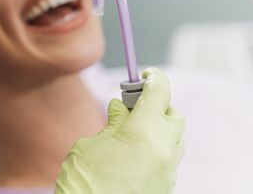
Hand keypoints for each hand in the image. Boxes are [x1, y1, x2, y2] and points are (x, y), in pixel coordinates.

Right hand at [55, 68, 184, 193]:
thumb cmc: (83, 181)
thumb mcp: (90, 144)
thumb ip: (111, 124)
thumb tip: (120, 110)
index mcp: (144, 132)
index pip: (160, 91)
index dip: (153, 78)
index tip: (145, 74)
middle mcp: (163, 150)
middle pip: (173, 114)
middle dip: (156, 105)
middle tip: (132, 105)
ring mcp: (167, 171)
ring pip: (174, 138)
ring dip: (158, 127)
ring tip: (130, 130)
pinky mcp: (165, 186)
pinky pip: (168, 158)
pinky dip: (155, 147)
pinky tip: (131, 152)